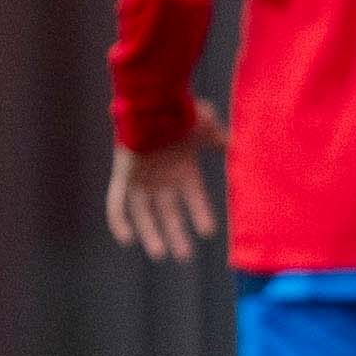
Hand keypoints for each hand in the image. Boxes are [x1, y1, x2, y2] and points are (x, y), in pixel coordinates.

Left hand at [103, 103, 227, 262]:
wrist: (153, 98)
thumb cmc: (182, 112)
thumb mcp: (208, 128)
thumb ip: (221, 141)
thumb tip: (239, 147)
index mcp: (182, 169)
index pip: (194, 199)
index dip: (200, 215)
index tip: (208, 232)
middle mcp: (161, 178)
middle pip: (168, 213)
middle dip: (176, 234)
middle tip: (183, 257)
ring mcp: (141, 178)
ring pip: (144, 214)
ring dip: (151, 234)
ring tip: (160, 254)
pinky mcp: (123, 176)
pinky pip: (117, 203)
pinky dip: (118, 221)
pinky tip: (126, 238)